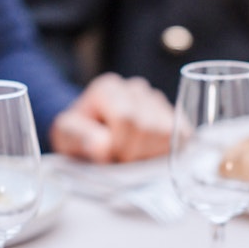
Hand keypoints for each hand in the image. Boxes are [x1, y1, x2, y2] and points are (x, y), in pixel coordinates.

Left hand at [50, 73, 173, 162]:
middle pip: (148, 127)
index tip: (105, 156)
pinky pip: (182, 137)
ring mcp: (160, 103)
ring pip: (167, 133)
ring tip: (131, 156)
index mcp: (109, 88)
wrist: (92, 136)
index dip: (118, 146)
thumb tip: (102, 145)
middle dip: (133, 153)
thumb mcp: (66, 136)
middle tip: (118, 159)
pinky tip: (147, 154)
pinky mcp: (176, 118)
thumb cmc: (79, 136)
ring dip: (148, 155)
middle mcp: (137, 89)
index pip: (127, 118)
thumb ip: (79, 138)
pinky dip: (165, 153)